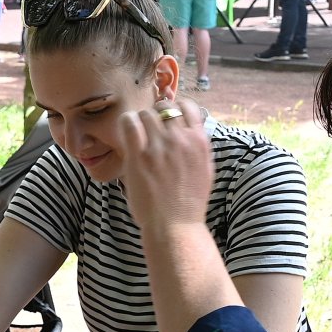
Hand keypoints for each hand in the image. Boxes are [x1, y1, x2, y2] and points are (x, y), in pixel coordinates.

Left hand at [110, 99, 212, 237]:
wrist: (175, 226)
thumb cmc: (189, 203)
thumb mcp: (206, 171)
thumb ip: (199, 149)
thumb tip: (194, 132)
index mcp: (199, 142)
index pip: (188, 106)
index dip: (176, 109)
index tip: (168, 119)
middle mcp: (181, 139)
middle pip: (165, 108)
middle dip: (156, 114)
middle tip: (150, 129)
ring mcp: (159, 146)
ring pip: (146, 113)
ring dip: (140, 121)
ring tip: (137, 135)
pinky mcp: (139, 155)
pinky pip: (129, 123)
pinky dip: (126, 123)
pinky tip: (126, 132)